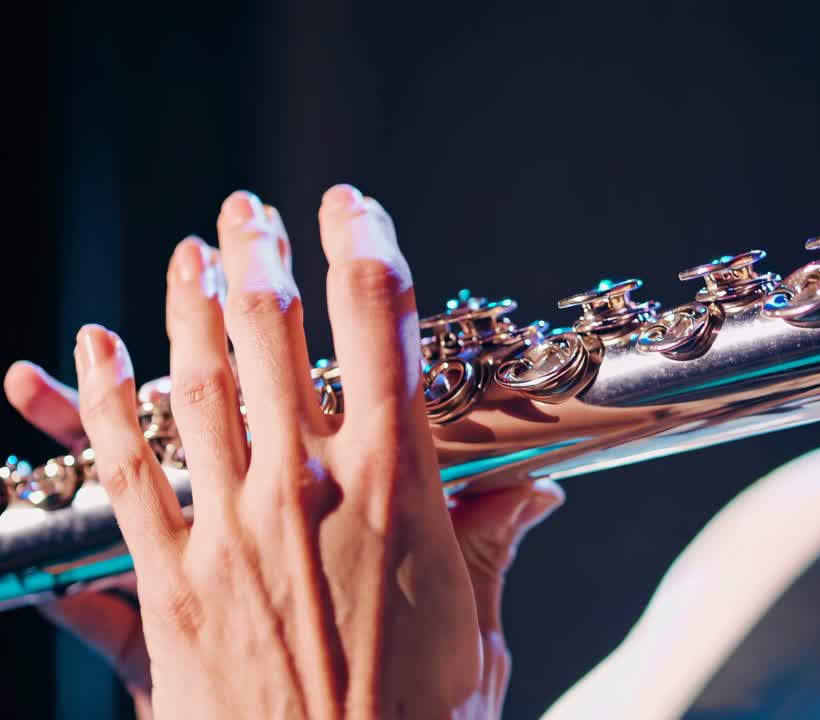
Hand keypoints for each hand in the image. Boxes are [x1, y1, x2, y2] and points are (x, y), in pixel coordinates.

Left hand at [6, 185, 560, 718]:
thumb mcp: (477, 633)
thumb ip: (494, 546)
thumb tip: (539, 493)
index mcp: (399, 493)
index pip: (386, 330)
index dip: (367, 247)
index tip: (354, 208)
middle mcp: (309, 491)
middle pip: (277, 334)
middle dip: (262, 254)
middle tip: (252, 210)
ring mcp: (232, 530)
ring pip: (199, 383)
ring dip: (190, 302)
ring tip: (192, 248)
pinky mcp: (173, 579)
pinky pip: (125, 469)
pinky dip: (99, 399)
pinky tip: (91, 345)